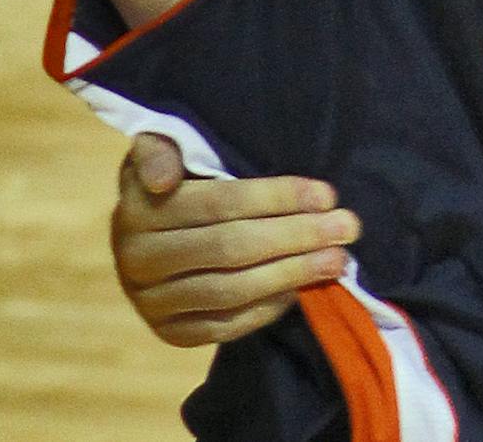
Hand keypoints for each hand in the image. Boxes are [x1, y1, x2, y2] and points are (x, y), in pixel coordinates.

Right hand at [110, 133, 361, 347]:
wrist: (149, 235)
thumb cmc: (174, 179)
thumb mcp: (165, 149)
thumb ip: (163, 149)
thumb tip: (162, 179)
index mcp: (136, 209)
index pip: (218, 205)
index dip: (275, 198)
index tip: (325, 193)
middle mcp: (136, 261)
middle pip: (231, 248)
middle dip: (296, 236)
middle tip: (346, 227)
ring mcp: (151, 304)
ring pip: (232, 290)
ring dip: (292, 273)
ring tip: (337, 259)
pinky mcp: (171, 334)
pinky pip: (226, 326)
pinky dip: (268, 308)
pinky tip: (301, 288)